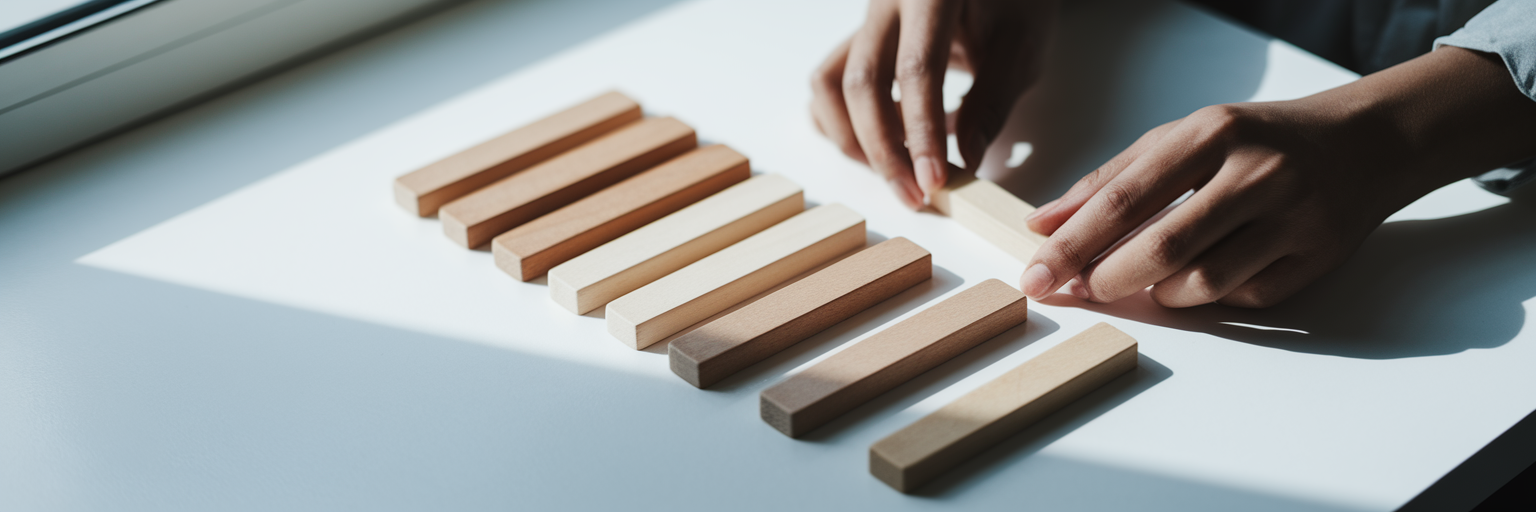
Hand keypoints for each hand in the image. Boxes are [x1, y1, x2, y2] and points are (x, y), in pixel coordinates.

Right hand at [810, 0, 1057, 208]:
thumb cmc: (1015, 6)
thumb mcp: (1019, 48)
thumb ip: (991, 102)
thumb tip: (966, 159)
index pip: (916, 70)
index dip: (921, 132)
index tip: (932, 180)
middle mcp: (886, 3)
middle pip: (862, 83)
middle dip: (884, 150)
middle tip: (913, 194)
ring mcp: (865, 22)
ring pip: (830, 85)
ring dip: (854, 139)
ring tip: (895, 173)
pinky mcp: (857, 41)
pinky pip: (827, 83)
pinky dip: (840, 121)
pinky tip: (880, 144)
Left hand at [1019, 46, 1535, 307]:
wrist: (1362, 144)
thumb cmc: (1254, 142)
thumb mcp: (1180, 140)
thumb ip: (1109, 181)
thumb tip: (1042, 226)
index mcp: (1212, 133)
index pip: (1125, 198)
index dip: (1073, 244)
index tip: (1037, 275)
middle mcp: (1257, 173)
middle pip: (1162, 249)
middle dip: (1108, 279)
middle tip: (1082, 290)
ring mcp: (1293, 218)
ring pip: (1202, 284)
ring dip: (1160, 294)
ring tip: (1149, 278)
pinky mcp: (1317, 258)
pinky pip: (1243, 298)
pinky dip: (1211, 297)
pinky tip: (1206, 274)